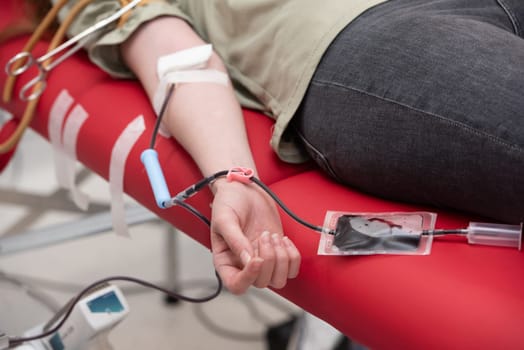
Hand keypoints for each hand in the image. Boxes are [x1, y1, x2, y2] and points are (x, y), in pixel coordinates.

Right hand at [210, 179, 300, 293]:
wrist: (244, 188)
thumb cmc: (229, 202)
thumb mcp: (225, 218)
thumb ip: (235, 241)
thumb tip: (248, 261)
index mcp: (226, 261)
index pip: (237, 285)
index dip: (249, 277)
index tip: (256, 259)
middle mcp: (244, 265)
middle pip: (261, 283)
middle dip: (268, 259)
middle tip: (263, 235)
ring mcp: (262, 259)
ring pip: (278, 280)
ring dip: (280, 259)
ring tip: (272, 236)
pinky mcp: (277, 252)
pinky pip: (292, 269)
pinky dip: (292, 256)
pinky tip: (283, 239)